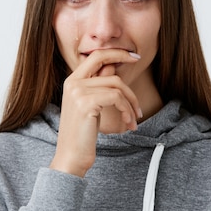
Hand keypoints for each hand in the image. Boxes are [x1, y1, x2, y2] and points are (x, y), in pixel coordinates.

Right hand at [50, 49, 141, 176]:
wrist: (71, 157)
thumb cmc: (83, 134)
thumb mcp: (90, 106)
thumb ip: (99, 87)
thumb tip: (115, 70)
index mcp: (71, 81)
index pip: (95, 56)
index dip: (115, 52)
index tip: (133, 56)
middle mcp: (72, 82)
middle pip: (108, 66)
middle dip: (125, 62)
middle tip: (140, 63)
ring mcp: (77, 91)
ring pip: (116, 86)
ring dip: (131, 102)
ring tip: (133, 119)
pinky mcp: (85, 102)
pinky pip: (116, 98)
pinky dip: (127, 110)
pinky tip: (128, 124)